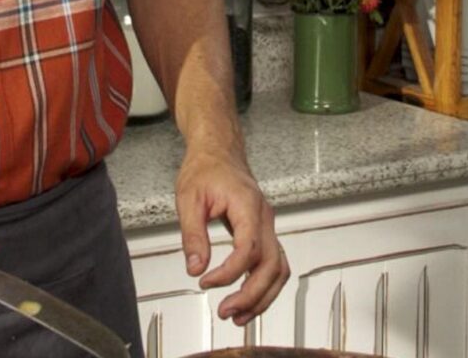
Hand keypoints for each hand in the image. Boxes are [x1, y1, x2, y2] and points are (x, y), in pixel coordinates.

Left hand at [175, 145, 288, 323]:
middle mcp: (264, 218)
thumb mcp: (189, 199)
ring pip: (279, 269)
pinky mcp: (263, 232)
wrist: (218, 151)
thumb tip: (196, 267)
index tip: (206, 282)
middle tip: (226, 311)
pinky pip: (273, 263)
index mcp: (247, 206)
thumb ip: (193, 235)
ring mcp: (267, 226)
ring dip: (263, 296)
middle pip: (272, 265)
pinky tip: (247, 299)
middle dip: (252, 295)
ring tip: (238, 316)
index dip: (229, 272)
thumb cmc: (206, 168)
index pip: (248, 249)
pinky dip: (264, 286)